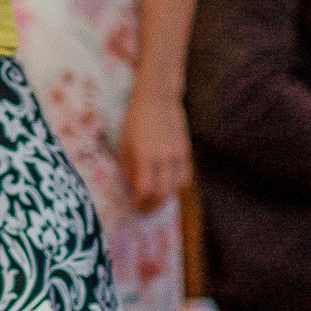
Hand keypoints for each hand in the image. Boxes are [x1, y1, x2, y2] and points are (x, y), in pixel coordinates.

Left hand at [116, 91, 191, 210]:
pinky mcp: (186, 152)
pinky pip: (185, 177)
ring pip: (176, 188)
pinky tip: (166, 186)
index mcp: (145, 156)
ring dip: (165, 198)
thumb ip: (129, 169)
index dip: (139, 202)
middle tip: (144, 209)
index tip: (132, 205)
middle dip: (153, 206)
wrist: (158, 100)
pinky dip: (175, 186)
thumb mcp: (124, 145)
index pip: (145, 190)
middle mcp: (164, 158)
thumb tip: (133, 190)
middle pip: (163, 194)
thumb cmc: (134, 122)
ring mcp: (178, 156)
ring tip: (154, 200)